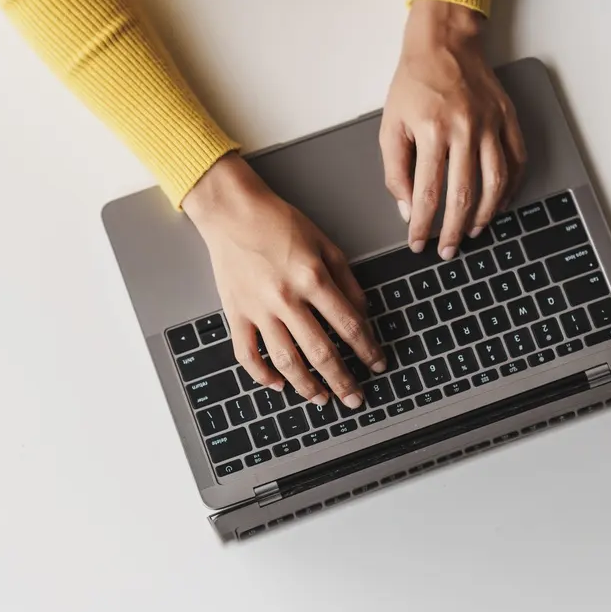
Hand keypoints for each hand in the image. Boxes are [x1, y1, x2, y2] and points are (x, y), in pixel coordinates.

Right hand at [183, 154, 386, 409]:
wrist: (232, 212)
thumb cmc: (278, 222)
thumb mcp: (325, 243)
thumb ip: (347, 280)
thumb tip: (362, 314)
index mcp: (313, 278)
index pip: (349, 326)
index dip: (368, 350)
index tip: (378, 364)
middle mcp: (287, 299)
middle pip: (321, 352)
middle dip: (343, 380)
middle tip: (356, 398)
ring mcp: (259, 310)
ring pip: (286, 361)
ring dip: (307, 386)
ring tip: (323, 399)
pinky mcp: (236, 314)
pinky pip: (247, 354)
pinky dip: (262, 375)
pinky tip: (278, 385)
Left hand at [380, 0, 527, 259]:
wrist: (445, 45)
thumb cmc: (414, 85)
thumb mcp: (390, 126)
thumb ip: (395, 171)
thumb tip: (408, 209)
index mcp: (432, 132)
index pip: (427, 193)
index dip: (423, 225)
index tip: (418, 243)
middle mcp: (466, 130)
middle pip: (464, 195)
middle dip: (454, 230)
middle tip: (447, 249)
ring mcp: (492, 125)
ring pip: (496, 182)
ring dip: (485, 214)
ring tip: (474, 232)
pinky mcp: (509, 119)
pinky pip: (517, 161)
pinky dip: (510, 188)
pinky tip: (498, 204)